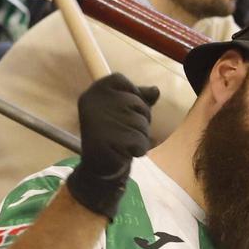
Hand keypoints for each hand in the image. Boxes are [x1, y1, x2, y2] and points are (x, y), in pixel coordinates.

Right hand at [65, 73, 159, 219]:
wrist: (100, 168)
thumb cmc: (115, 135)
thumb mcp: (125, 111)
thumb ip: (139, 98)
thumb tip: (155, 90)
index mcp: (93, 92)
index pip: (121, 79)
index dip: (131, 95)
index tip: (123, 109)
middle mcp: (92, 103)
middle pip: (137, 103)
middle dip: (139, 120)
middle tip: (123, 131)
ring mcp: (98, 122)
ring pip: (141, 123)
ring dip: (140, 136)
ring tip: (123, 143)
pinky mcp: (106, 142)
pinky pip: (140, 141)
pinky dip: (139, 149)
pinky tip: (124, 153)